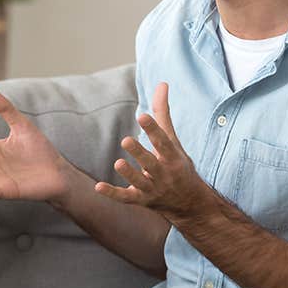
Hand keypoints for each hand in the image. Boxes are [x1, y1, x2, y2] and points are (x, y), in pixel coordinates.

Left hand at [94, 82, 209, 220]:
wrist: (189, 203)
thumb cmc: (177, 165)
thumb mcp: (173, 141)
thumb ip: (163, 113)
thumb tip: (162, 83)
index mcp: (173, 158)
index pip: (164, 142)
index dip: (154, 129)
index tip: (143, 116)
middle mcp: (164, 174)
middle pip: (151, 163)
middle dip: (140, 153)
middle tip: (126, 140)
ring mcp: (152, 189)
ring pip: (140, 182)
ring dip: (129, 174)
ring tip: (118, 163)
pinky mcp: (141, 200)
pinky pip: (126, 198)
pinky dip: (112, 193)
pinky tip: (98, 187)